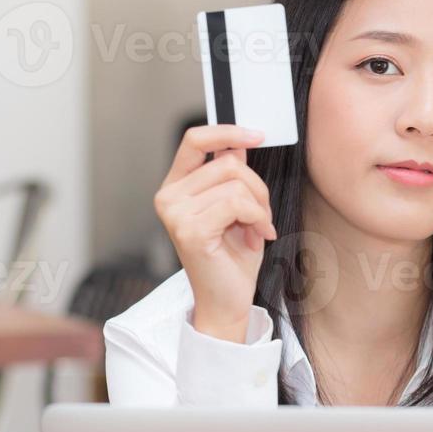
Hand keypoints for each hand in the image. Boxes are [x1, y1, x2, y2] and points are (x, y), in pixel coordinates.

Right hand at [154, 125, 276, 342]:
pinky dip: (258, 218)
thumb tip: (239, 143)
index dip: (227, 131)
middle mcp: (168, 197)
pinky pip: (237, 203)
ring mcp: (175, 213)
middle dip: (258, 187)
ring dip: (260, 207)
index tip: (258, 134)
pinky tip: (258, 238)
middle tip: (263, 216)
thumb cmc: (232, 256)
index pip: (195, 140)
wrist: (228, 300)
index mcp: (176, 186)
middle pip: (228, 162)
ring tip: (259, 229)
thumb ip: (232, 176)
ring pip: (236, 183)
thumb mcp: (237, 207)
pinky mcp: (189, 230)